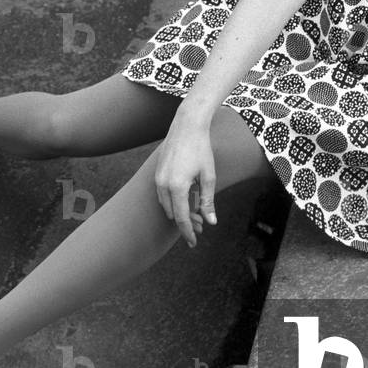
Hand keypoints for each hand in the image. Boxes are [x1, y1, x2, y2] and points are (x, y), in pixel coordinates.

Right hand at [153, 109, 217, 246]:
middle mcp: (163, 184)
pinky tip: (186, 199)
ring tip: (195, 213)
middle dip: (185, 222)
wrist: (187, 125)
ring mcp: (157, 178)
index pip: (181, 218)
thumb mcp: (208, 176)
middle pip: (172, 214)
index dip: (188, 232)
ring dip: (178, 212)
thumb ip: (208, 200)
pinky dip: (173, 201)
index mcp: (177, 187)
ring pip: (166, 205)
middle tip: (201, 227)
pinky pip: (163, 194)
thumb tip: (211, 222)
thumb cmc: (201, 149)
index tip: (193, 243)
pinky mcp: (156, 172)